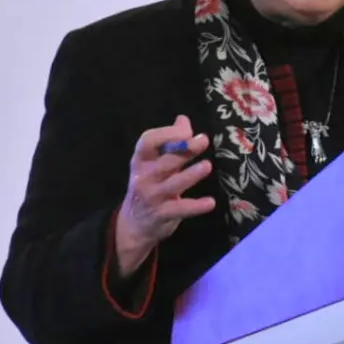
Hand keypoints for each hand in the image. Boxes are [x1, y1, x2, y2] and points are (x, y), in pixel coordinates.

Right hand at [115, 115, 214, 275]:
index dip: (167, 133)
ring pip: (173, 184)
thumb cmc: (149, 185)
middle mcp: (144, 176)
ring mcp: (152, 197)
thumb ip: (170, 143)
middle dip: (184, 149)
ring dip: (191, 175)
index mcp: (141, 160)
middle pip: (165, 160)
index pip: (148, 141)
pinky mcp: (162, 215)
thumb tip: (183, 119)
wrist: (133, 224)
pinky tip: (210, 203)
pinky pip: (181, 209)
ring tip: (207, 165)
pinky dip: (196, 206)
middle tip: (203, 141)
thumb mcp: (154, 164)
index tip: (187, 130)